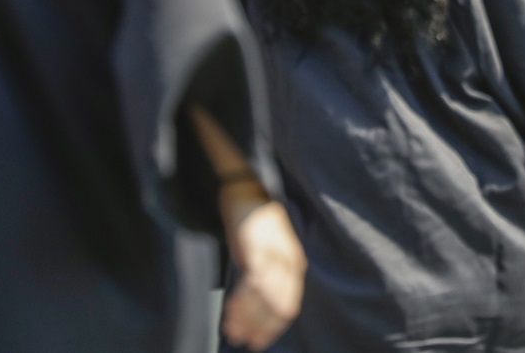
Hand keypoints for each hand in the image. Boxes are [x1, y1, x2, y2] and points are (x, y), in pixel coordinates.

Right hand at [218, 182, 306, 349]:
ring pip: (265, 298)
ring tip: (232, 330)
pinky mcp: (256, 246)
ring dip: (248, 318)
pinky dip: (241, 302)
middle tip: (243, 340)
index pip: (289, 305)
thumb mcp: (266, 251)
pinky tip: (230, 311)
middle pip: (279, 305)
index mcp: (293, 264)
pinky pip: (252, 283)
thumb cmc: (254, 223)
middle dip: (260, 327)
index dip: (273, 327)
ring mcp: (273, 254)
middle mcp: (288, 261)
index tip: (258, 342)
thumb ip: (265, 276)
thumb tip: (254, 308)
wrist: (245, 188)